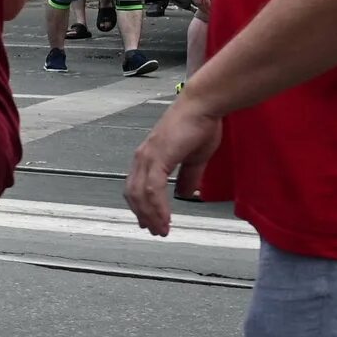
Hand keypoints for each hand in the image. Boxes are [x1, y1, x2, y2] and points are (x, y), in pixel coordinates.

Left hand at [125, 95, 224, 235]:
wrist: (203, 105)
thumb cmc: (200, 125)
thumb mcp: (195, 158)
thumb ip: (188, 177)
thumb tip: (185, 194)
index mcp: (149, 157)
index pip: (137, 188)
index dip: (141, 207)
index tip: (149, 222)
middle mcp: (142, 158)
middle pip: (133, 195)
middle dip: (143, 215)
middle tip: (155, 231)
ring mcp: (147, 157)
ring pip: (140, 195)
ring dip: (150, 215)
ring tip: (161, 229)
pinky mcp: (157, 157)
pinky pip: (152, 189)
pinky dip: (157, 207)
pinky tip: (165, 218)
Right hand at [192, 0, 216, 17]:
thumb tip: (220, 2)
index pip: (207, 3)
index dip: (211, 9)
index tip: (216, 13)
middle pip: (201, 5)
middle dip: (207, 11)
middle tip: (213, 15)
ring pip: (198, 5)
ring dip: (203, 9)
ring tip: (209, 13)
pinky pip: (196, 2)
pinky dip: (201, 6)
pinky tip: (205, 8)